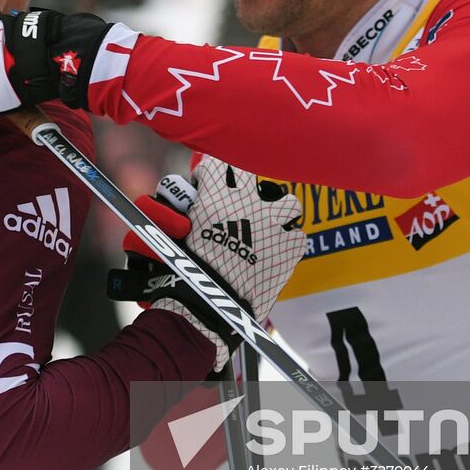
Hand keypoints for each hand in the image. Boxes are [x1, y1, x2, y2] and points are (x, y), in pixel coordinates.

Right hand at [115, 157, 303, 370]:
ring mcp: (272, 223)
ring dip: (278, 212)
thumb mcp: (171, 236)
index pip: (216, 165)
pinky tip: (278, 255)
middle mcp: (246, 202)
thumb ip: (177, 217)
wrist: (209, 305)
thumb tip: (178, 213)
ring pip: (287, 202)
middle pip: (253, 176)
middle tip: (238, 207)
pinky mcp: (290, 248)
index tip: (204, 188)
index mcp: (215, 196)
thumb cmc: (183, 274)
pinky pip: (298, 236)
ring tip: (268, 227)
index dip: (210, 175)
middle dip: (245, 187)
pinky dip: (289, 245)